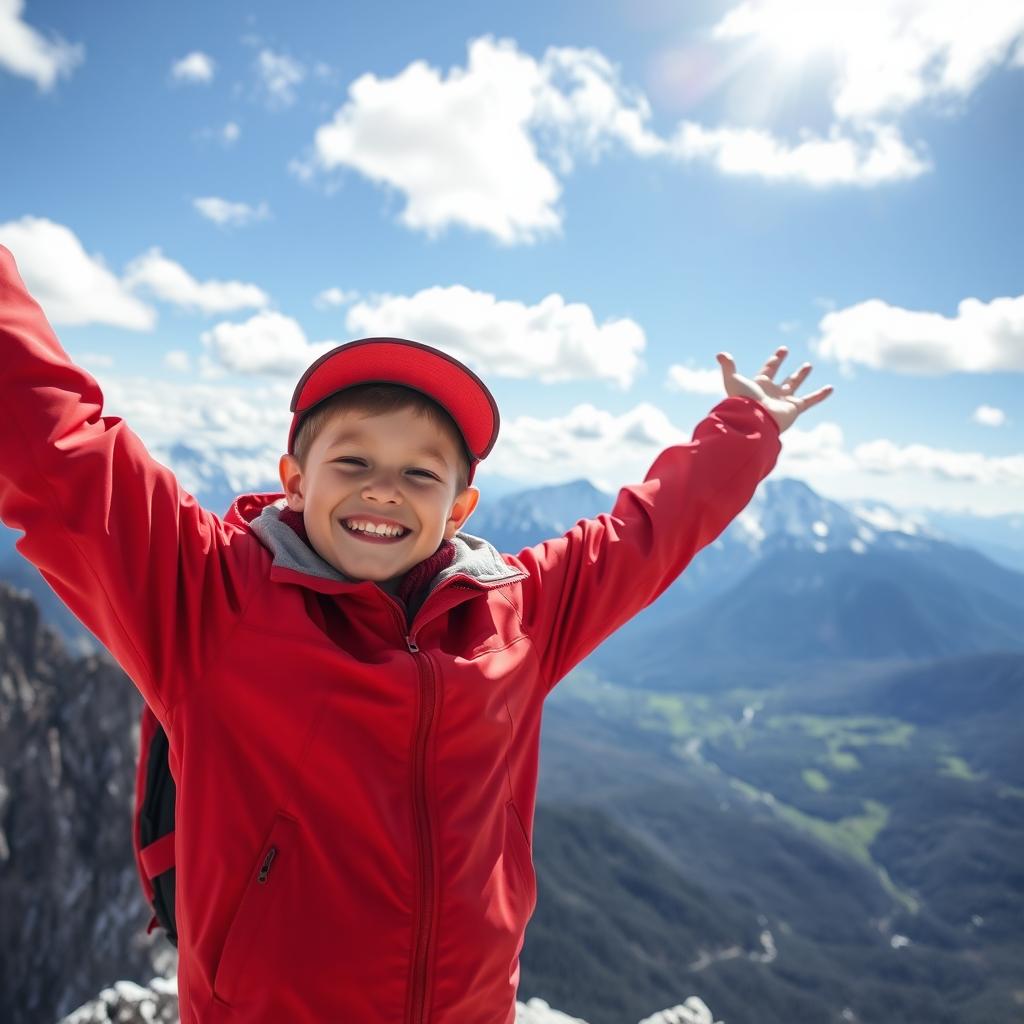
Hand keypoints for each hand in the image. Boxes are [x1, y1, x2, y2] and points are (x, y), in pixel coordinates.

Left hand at [716, 346, 832, 433]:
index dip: (775, 360)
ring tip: (808, 366)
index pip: (769, 369)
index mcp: (760, 385)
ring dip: (801, 375)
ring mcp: (783, 400)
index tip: (783, 350)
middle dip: (784, 365)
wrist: (753, 420)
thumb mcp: (732, 380)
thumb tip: (720, 354)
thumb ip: (728, 366)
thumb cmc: (742, 401)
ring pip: (794, 385)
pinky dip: (820, 395)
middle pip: (781, 377)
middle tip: (791, 355)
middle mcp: (772, 392)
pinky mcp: (794, 409)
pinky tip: (830, 388)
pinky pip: (810, 401)